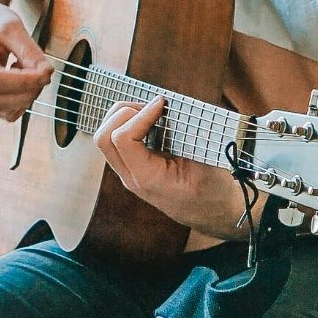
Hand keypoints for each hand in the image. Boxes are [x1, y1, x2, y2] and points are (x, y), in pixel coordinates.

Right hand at [0, 2, 52, 120]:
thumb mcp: (11, 25)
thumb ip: (28, 49)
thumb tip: (45, 72)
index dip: (24, 80)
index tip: (46, 71)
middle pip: (0, 101)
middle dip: (30, 89)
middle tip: (44, 69)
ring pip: (5, 111)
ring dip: (26, 96)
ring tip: (27, 70)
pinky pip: (6, 111)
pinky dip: (20, 100)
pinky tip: (20, 80)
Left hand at [94, 99, 251, 239]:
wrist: (212, 214)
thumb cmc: (213, 192)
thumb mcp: (209, 164)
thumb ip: (193, 137)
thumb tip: (179, 107)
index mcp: (147, 179)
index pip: (122, 139)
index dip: (140, 115)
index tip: (162, 104)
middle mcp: (131, 176)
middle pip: (103, 138)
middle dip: (124, 113)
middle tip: (154, 107)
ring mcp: (128, 172)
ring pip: (105, 138)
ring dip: (124, 116)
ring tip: (152, 110)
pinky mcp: (132, 166)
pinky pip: (116, 140)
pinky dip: (128, 123)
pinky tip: (151, 119)